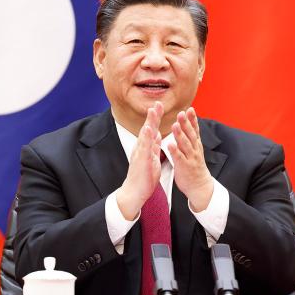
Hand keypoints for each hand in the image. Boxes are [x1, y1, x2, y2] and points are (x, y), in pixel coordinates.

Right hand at [116, 102, 162, 220]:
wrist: (134, 192)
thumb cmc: (144, 176)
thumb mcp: (152, 158)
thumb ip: (154, 146)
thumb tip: (158, 135)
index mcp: (146, 147)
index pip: (151, 129)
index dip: (155, 117)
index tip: (160, 106)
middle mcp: (142, 147)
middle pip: (148, 128)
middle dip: (153, 115)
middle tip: (158, 102)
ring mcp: (141, 153)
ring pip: (145, 135)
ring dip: (149, 122)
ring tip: (153, 110)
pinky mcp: (141, 160)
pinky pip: (145, 147)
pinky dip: (147, 137)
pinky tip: (149, 129)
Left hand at [168, 107, 213, 211]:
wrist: (199, 186)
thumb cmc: (194, 167)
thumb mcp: (195, 150)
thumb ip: (190, 139)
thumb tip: (187, 126)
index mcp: (195, 145)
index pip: (195, 130)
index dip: (193, 119)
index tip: (190, 109)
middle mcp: (194, 150)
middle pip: (190, 134)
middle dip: (186, 123)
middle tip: (181, 113)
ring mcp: (190, 158)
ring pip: (185, 144)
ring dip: (180, 134)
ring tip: (175, 125)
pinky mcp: (184, 166)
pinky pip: (179, 157)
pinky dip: (175, 150)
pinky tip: (169, 143)